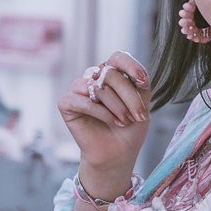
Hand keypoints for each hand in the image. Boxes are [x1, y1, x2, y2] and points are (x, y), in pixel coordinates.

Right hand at [58, 51, 149, 199]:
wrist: (118, 153)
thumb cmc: (130, 127)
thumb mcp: (142, 102)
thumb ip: (139, 83)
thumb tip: (136, 75)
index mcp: (111, 73)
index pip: (118, 57)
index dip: (131, 66)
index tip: (144, 83)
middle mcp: (93, 77)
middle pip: (110, 74)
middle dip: (129, 96)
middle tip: (138, 116)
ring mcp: (78, 89)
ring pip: (98, 87)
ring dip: (116, 106)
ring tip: (125, 121)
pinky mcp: (66, 103)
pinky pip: (82, 100)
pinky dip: (100, 112)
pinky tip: (111, 122)